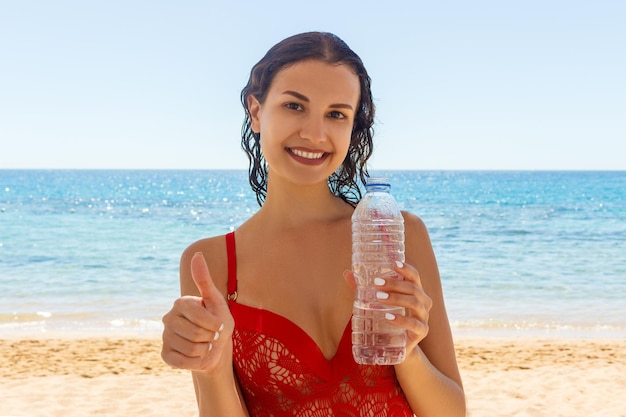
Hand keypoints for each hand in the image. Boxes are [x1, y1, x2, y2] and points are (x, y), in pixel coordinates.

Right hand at [161, 252, 234, 372]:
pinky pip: (183, 361)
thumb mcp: (215, 300)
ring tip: (204, 344)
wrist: (216, 348)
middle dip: (211, 337)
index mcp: (180, 303)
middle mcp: (168, 318)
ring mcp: (165, 336)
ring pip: (191, 349)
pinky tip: (196, 355)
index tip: (219, 324)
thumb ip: (204, 279)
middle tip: (212, 335)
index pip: (200, 316)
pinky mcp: (165, 354)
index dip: (215, 324)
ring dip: (205, 350)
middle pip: (196, 334)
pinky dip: (196, 361)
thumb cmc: (218, 321)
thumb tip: (197, 254)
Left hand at [343, 261, 432, 351]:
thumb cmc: (386, 319)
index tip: (394, 263)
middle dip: (395, 284)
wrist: (395, 347)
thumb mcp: (375, 303)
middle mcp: (422, 302)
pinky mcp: (421, 332)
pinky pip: (415, 324)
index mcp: (414, 291)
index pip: (414, 276)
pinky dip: (402, 320)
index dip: (406, 269)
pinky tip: (389, 317)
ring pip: (415, 303)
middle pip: (413, 288)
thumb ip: (363, 289)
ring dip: (397, 298)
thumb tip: (347, 273)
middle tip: (376, 283)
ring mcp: (423, 317)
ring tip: (379, 298)